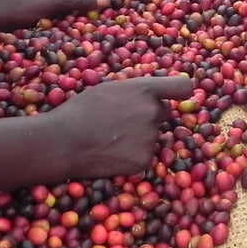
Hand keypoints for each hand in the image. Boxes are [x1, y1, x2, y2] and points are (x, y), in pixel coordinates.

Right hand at [52, 75, 195, 177]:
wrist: (63, 142)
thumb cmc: (80, 110)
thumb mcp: (109, 89)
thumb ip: (134, 91)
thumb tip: (149, 95)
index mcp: (145, 90)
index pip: (182, 87)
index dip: (180, 91)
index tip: (176, 96)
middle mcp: (153, 112)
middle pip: (163, 112)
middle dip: (149, 116)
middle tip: (124, 122)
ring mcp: (150, 138)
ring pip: (152, 136)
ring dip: (139, 137)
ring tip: (111, 138)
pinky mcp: (144, 160)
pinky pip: (144, 155)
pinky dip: (132, 156)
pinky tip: (112, 153)